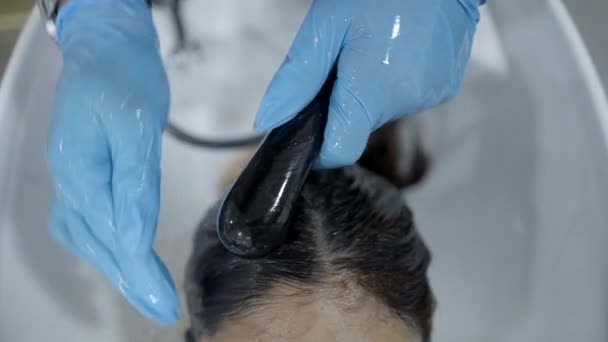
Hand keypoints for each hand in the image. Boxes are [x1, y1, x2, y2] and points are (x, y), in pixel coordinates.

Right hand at [47, 0, 177, 323]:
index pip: (116, 237)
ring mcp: (72, 179)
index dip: (142, 274)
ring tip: (147, 292)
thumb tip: (136, 235)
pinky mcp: (82, 174)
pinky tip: (120, 256)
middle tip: (161, 309)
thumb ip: (135, 184)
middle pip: (101, 245)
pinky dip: (106, 246)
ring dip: (119, 269)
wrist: (107, 47)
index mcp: (82, 173)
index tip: (164, 303)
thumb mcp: (136, 126)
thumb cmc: (124, 77)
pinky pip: (87, 223)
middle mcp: (70, 182)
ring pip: (90, 239)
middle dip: (134, 281)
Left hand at [254, 0, 480, 167]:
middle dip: (345, 99)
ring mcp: (428, 97)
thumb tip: (269, 121)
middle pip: (358, 126)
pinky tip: (397, 49)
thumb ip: (297, 80)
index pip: (340, 151)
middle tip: (346, 58)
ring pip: (380, 108)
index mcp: (371, 92)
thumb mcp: (325, 28)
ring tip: (375, 46)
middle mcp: (404, 103)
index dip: (320, 147)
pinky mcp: (443, 89)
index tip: (311, 127)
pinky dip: (394, 80)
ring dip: (370, 87)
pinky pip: (405, 96)